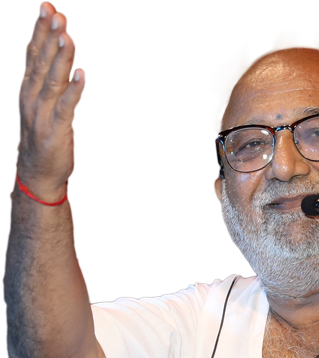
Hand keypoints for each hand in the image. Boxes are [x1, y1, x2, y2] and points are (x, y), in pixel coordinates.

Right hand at [16, 3, 85, 199]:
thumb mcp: (39, 103)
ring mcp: (43, 113)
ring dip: (61, 58)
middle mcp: (32, 96)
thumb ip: (45, 79)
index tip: (47, 7)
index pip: (33, 53)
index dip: (40, 30)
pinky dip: (74, 90)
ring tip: (68, 36)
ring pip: (53, 80)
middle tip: (56, 13)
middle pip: (42, 62)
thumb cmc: (42, 135)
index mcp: (28, 87)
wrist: (37, 173)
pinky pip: (66, 106)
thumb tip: (53, 50)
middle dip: (49, 36)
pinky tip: (82, 76)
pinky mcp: (57, 129)